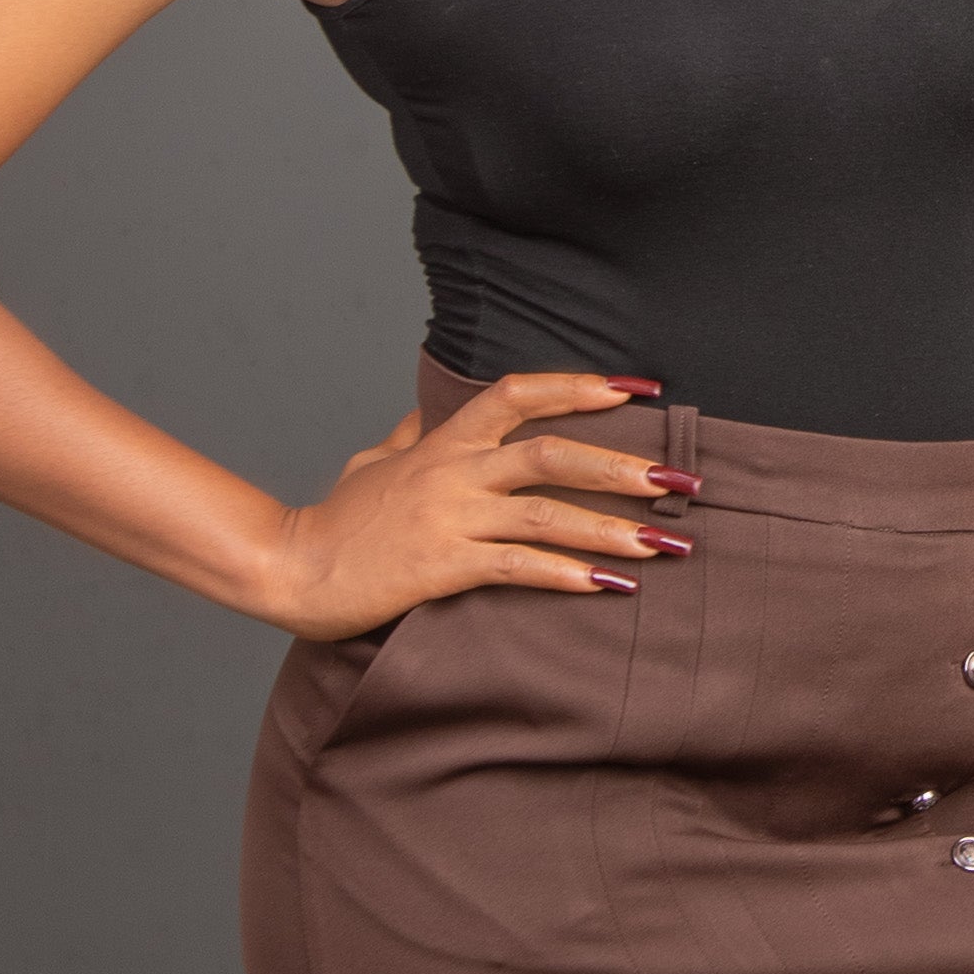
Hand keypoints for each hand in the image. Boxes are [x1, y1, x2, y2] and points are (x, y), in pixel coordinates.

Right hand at [259, 372, 692, 639]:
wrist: (291, 567)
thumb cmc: (338, 520)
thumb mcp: (375, 461)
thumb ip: (414, 435)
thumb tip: (433, 412)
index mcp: (444, 442)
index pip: (518, 394)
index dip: (580, 387)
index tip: (637, 390)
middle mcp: (454, 471)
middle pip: (553, 453)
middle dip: (623, 467)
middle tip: (681, 481)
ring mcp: (450, 517)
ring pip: (547, 513)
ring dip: (613, 528)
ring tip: (668, 542)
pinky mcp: (444, 565)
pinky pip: (518, 566)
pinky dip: (568, 574)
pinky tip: (609, 586)